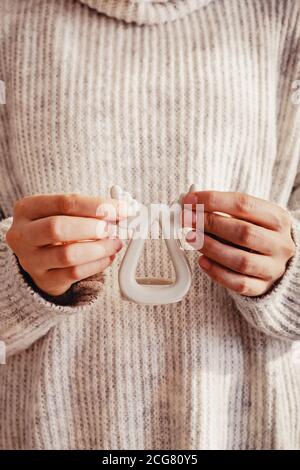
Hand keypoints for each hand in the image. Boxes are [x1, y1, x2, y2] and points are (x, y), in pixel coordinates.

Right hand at [6, 194, 127, 295]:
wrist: (37, 256)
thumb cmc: (55, 228)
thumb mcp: (63, 212)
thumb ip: (88, 209)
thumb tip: (121, 211)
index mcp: (27, 209)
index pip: (65, 202)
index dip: (98, 205)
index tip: (122, 208)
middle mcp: (22, 234)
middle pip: (58, 228)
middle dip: (92, 227)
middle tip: (114, 228)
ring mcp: (30, 260)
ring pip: (68, 255)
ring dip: (99, 248)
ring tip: (114, 243)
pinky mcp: (44, 280)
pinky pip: (74, 274)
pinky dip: (97, 264)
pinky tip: (108, 257)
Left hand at [182, 191, 295, 296]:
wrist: (275, 259)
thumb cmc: (257, 232)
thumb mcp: (248, 216)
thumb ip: (223, 211)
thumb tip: (191, 207)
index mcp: (278, 219)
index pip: (244, 204)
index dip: (213, 200)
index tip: (190, 200)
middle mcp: (280, 244)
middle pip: (243, 232)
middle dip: (210, 224)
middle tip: (188, 220)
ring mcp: (273, 268)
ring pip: (241, 260)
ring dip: (211, 248)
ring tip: (192, 239)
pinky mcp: (262, 287)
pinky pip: (238, 283)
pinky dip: (217, 272)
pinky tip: (202, 261)